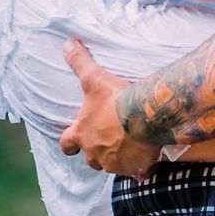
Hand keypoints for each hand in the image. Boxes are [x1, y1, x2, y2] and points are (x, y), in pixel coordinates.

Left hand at [59, 39, 159, 177]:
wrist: (144, 117)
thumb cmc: (115, 100)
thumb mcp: (94, 79)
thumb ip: (80, 62)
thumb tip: (67, 43)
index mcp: (81, 134)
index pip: (66, 144)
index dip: (68, 143)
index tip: (72, 143)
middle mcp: (94, 153)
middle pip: (90, 159)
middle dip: (96, 151)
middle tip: (107, 140)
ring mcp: (114, 163)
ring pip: (112, 165)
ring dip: (117, 158)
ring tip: (129, 145)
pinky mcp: (134, 168)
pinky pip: (136, 172)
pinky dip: (140, 166)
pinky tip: (148, 157)